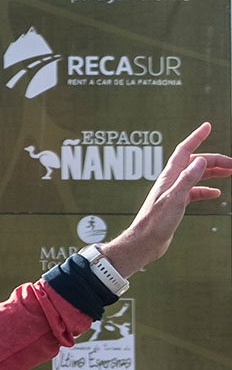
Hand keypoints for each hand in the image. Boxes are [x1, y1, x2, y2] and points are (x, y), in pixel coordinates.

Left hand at [103, 122, 231, 275]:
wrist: (145, 242)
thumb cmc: (155, 223)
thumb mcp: (174, 200)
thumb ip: (187, 180)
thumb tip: (200, 160)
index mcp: (169, 177)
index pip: (184, 151)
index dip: (196, 138)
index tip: (207, 126)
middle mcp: (170, 182)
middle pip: (195, 163)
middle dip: (215, 159)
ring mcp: (173, 192)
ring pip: (196, 176)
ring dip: (213, 173)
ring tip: (230, 173)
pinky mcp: (175, 204)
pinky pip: (193, 192)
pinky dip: (205, 190)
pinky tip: (215, 193)